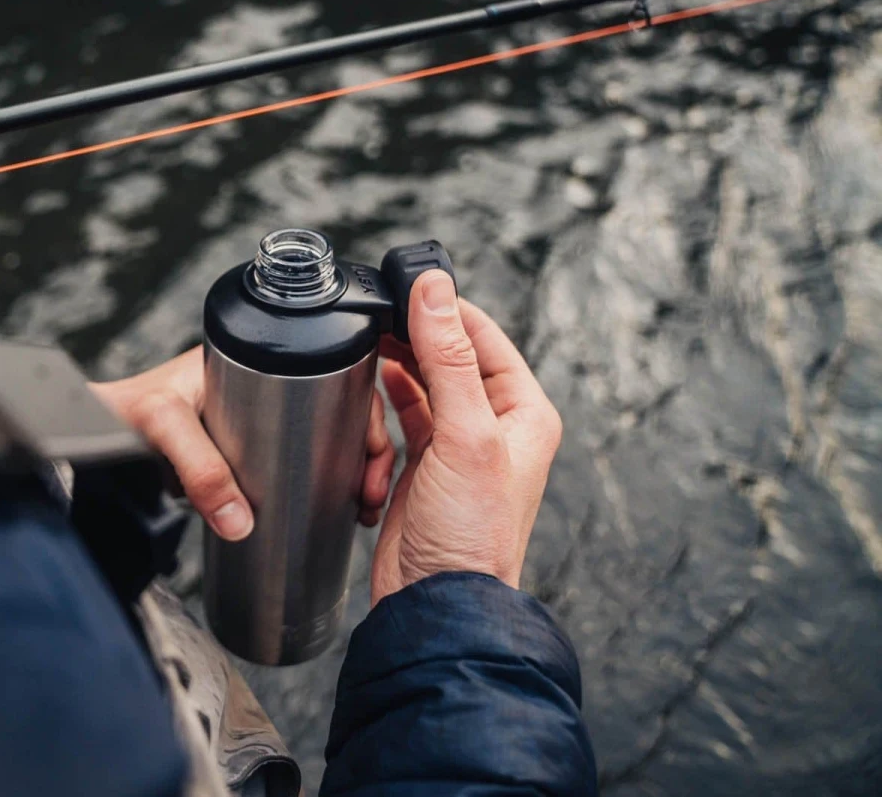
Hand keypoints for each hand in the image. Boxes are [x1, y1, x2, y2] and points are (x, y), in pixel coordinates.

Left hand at [90, 347, 395, 541]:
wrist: (84, 434)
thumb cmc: (120, 412)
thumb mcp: (165, 430)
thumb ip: (201, 472)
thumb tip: (244, 522)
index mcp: (250, 355)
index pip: (328, 369)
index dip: (361, 408)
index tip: (373, 451)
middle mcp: (259, 381)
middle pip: (335, 408)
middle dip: (367, 447)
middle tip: (372, 492)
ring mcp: (253, 417)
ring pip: (321, 436)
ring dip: (350, 468)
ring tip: (361, 507)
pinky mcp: (242, 451)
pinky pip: (295, 460)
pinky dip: (320, 481)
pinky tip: (334, 507)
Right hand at [369, 270, 561, 603]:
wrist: (436, 605)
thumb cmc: (469, 534)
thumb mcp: (464, 436)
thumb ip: (449, 358)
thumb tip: (435, 289)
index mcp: (522, 411)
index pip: (481, 334)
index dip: (442, 307)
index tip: (401, 286)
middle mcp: (492, 425)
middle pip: (442, 357)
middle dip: (405, 352)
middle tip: (369, 333)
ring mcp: (454, 447)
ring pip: (413, 389)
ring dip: (387, 396)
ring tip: (368, 405)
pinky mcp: (421, 469)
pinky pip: (393, 426)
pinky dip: (376, 433)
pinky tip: (369, 450)